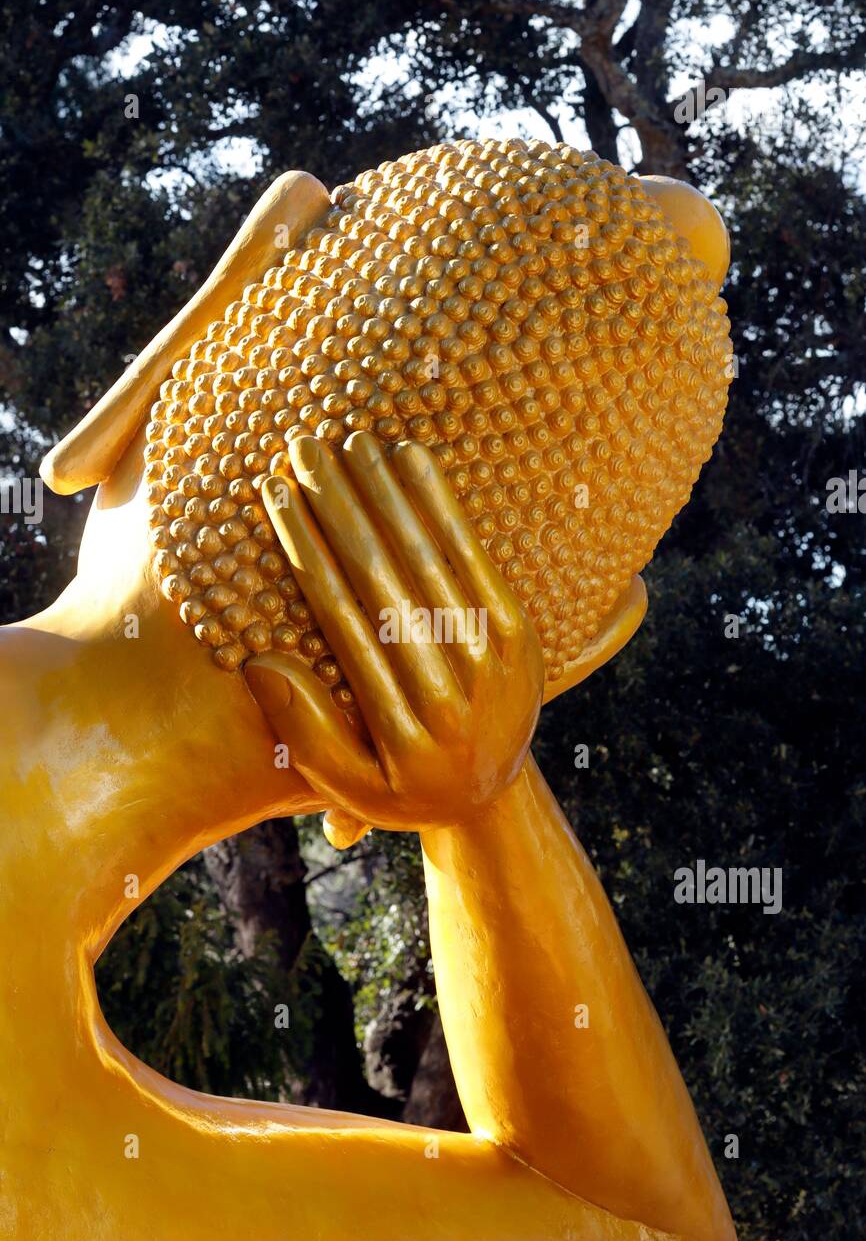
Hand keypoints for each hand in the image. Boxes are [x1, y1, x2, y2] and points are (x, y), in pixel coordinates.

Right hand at [244, 431, 543, 841]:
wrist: (491, 800)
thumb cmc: (399, 788)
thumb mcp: (346, 786)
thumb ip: (306, 731)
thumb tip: (258, 662)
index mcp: (401, 730)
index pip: (342, 618)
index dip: (305, 549)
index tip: (273, 495)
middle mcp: (451, 692)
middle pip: (383, 580)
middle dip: (339, 506)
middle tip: (302, 446)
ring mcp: (492, 660)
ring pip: (429, 562)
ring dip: (390, 495)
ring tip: (352, 441)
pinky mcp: (519, 634)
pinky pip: (477, 560)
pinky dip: (445, 508)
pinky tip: (414, 460)